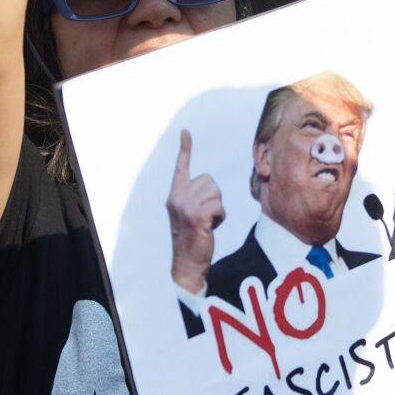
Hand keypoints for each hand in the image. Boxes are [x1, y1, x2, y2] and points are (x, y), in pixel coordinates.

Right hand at [167, 130, 224, 293]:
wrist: (186, 263)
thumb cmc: (192, 240)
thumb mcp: (189, 215)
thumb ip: (195, 198)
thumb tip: (210, 187)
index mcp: (175, 195)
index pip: (181, 167)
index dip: (185, 149)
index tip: (185, 131)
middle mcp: (177, 197)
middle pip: (209, 181)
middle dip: (213, 198)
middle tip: (204, 217)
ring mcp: (186, 206)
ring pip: (216, 193)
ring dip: (217, 209)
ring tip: (207, 223)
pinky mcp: (197, 215)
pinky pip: (219, 207)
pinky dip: (220, 218)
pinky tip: (210, 228)